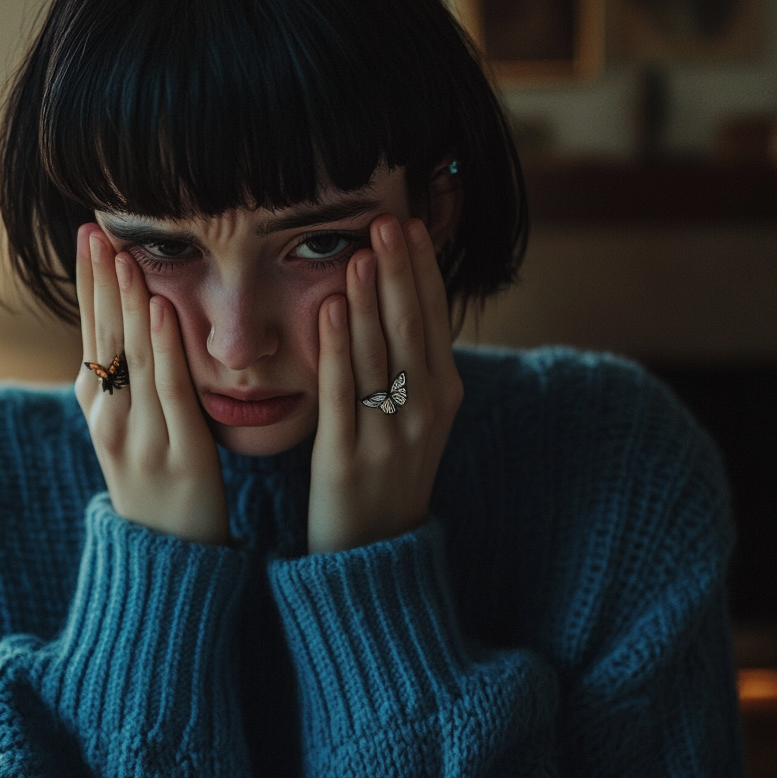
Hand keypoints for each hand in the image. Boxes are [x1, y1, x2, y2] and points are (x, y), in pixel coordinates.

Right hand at [74, 224, 228, 545]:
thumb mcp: (131, 428)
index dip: (89, 282)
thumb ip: (130, 381)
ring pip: (130, 356)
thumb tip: (129, 324)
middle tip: (96, 228)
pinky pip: (168, 390)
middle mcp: (108, 416)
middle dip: (100, 280)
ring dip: (127, 301)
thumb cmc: (157, 483)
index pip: (91, 330)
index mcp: (97, 406)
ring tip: (124, 254)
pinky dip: (162, 346)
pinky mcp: (177, 452)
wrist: (167, 557)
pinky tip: (159, 307)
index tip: (89, 233)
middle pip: (103, 336)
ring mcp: (139, 435)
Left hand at [308, 215, 462, 552]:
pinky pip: (343, 390)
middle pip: (412, 327)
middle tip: (388, 220)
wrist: (374, 557)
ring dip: (372, 297)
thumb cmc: (387, 476)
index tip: (410, 224)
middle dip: (400, 271)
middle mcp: (424, 411)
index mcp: (443, 396)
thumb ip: (412, 366)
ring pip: (381, 352)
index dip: (423, 271)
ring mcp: (389, 434)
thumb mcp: (416, 420)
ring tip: (363, 250)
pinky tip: (333, 306)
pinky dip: (339, 345)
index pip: (434, 319)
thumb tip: (404, 302)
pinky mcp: (347, 456)